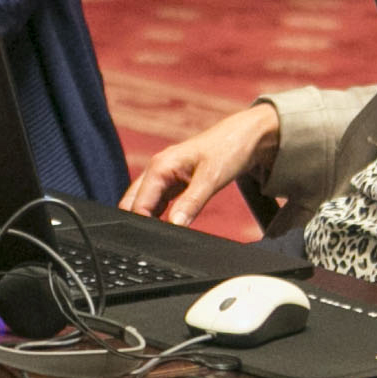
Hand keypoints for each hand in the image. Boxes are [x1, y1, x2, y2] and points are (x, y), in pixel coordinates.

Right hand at [120, 102, 280, 226]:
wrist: (244, 137)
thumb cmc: (227, 150)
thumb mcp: (211, 179)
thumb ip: (191, 203)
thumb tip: (175, 225)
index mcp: (159, 166)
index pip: (138, 204)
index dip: (142, 224)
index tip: (155, 240)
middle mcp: (156, 170)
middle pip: (132, 203)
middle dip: (139, 222)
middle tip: (157, 240)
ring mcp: (163, 175)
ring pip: (143, 202)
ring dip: (149, 218)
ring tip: (164, 235)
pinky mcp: (172, 181)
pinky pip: (157, 200)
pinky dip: (159, 213)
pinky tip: (170, 224)